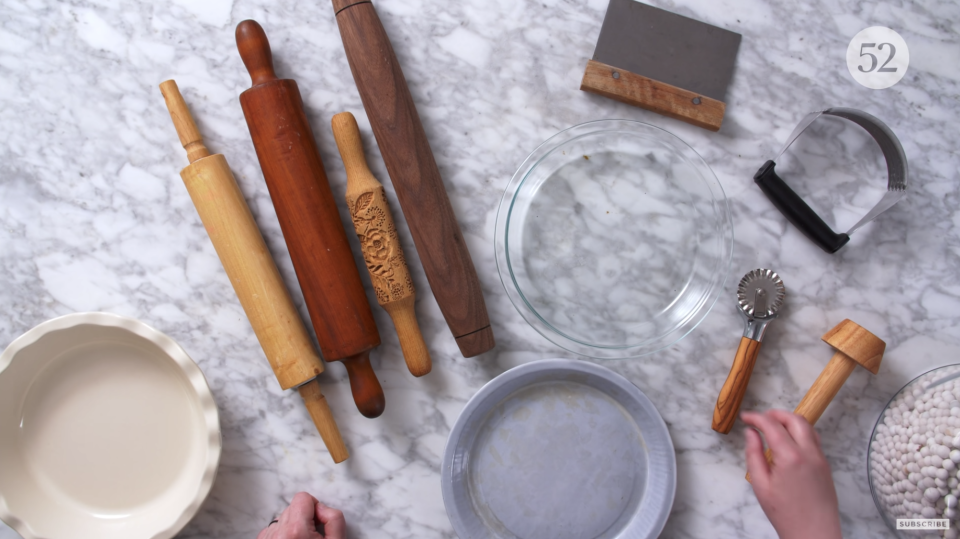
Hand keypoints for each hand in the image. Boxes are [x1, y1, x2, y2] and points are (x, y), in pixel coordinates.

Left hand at [257, 492, 345, 538]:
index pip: (303, 497)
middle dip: (304, 518)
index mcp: (296, 530)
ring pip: (282, 518)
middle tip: (312, 536)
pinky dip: (282, 534)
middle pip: (293, 507)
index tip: (318, 522)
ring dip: (293, 527)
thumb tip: (323, 508)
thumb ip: (334, 519)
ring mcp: (267, 538)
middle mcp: (277, 533)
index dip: (314, 507)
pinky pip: (273, 529)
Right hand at [741, 410, 841, 538]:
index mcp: (790, 457)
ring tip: (774, 427)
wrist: (814, 533)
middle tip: (760, 418)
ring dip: (790, 421)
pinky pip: (814, 439)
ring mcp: (820, 458)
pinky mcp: (825, 465)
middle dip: (776, 414)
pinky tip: (788, 442)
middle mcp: (809, 453)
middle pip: (795, 419)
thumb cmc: (786, 514)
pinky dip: (800, 432)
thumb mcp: (760, 485)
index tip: (746, 417)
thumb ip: (754, 455)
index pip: (772, 425)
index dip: (756, 417)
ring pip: (808, 427)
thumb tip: (751, 434)